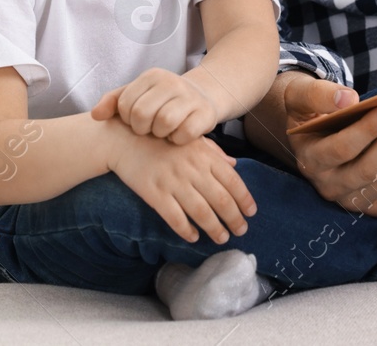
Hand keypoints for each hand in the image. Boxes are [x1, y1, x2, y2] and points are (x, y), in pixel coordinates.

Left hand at [91, 67, 219, 145]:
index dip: (126, 119)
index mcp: (151, 76)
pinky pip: (184, 133)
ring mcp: (190, 96)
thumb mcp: (137, 95)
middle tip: (149, 129)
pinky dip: (178, 140)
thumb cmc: (162, 100)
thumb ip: (113, 103)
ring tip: (163, 131)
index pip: (125, 104)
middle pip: (142, 113)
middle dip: (142, 128)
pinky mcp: (205, 113)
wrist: (203, 96)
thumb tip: (95, 115)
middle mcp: (171, 82)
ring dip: (160, 134)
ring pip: (164, 122)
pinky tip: (178, 135)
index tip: (136, 120)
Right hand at [107, 129, 256, 244]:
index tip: (251, 213)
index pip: (232, 180)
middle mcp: (191, 168)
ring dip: (214, 228)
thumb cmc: (161, 138)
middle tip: (241, 231)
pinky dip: (186, 230)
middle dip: (234, 218)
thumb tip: (234, 166)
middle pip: (220, 199)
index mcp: (203, 154)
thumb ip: (214, 152)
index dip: (244, 199)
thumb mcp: (191, 139)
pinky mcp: (154, 193)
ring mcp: (172, 181)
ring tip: (222, 238)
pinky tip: (193, 237)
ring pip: (201, 211)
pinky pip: (174, 217)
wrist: (124, 138)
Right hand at [267, 73, 376, 216]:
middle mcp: (329, 185)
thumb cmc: (309, 110)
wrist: (311, 132)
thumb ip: (319, 94)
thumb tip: (349, 100)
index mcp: (310, 159)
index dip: (370, 129)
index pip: (342, 150)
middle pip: (370, 169)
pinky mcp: (373, 205)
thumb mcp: (302, 94)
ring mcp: (352, 199)